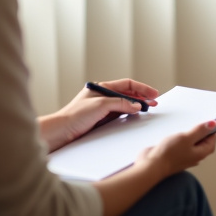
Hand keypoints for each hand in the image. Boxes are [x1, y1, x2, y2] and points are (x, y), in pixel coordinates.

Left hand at [44, 79, 159, 150]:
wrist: (61, 131)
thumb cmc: (75, 115)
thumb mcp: (100, 105)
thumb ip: (120, 103)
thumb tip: (136, 105)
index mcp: (101, 88)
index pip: (127, 84)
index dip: (142, 88)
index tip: (154, 94)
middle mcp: (103, 96)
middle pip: (127, 93)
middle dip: (142, 97)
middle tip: (155, 103)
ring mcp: (102, 107)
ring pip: (124, 104)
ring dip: (136, 106)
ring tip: (148, 109)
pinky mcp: (101, 119)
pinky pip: (119, 114)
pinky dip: (129, 114)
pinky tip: (135, 116)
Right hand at [137, 120, 215, 179]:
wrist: (151, 166)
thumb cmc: (169, 154)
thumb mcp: (186, 138)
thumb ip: (200, 131)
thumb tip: (213, 124)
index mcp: (200, 154)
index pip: (212, 141)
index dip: (211, 131)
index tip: (206, 122)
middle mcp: (193, 157)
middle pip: (201, 143)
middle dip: (199, 132)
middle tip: (194, 123)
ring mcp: (183, 157)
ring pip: (190, 144)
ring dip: (188, 135)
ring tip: (183, 128)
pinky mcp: (174, 156)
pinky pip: (180, 146)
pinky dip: (179, 139)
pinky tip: (174, 134)